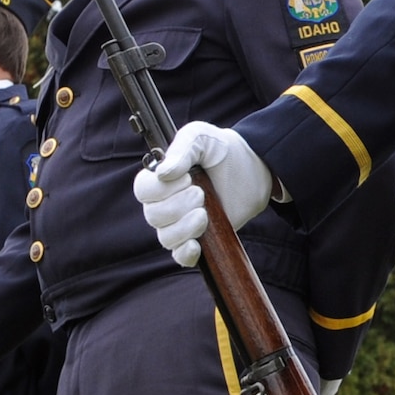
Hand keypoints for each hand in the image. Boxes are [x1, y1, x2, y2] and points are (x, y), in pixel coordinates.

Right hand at [134, 122, 273, 267]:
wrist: (252, 170)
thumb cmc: (221, 151)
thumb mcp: (201, 138)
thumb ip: (181, 149)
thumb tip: (163, 173)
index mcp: (159, 179)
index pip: (142, 190)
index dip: (160, 189)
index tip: (187, 178)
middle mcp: (164, 203)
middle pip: (153, 216)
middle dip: (179, 206)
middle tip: (201, 193)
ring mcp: (179, 223)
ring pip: (166, 237)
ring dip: (186, 227)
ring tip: (205, 213)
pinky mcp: (197, 240)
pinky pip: (180, 256)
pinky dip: (186, 252)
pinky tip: (197, 243)